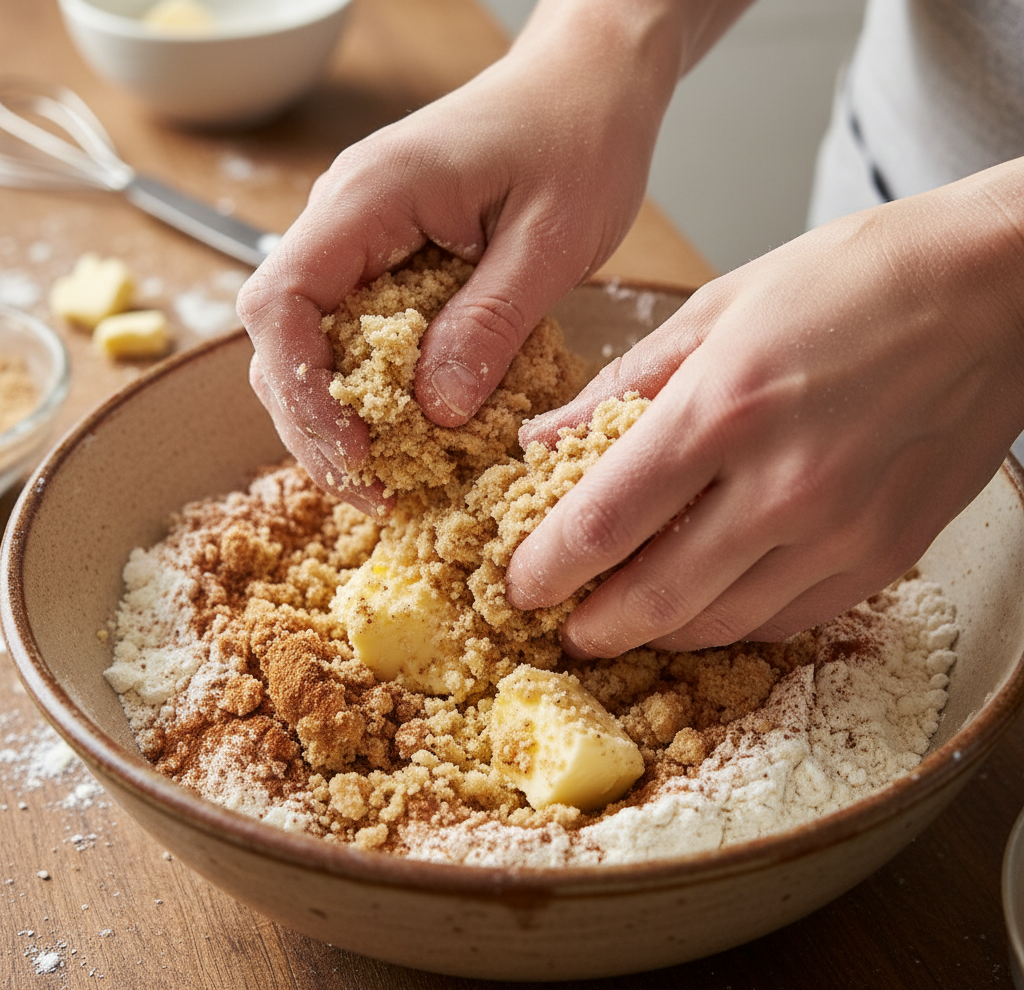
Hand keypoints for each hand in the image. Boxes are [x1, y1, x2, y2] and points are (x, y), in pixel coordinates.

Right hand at [236, 1, 685, 509]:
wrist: (587, 81)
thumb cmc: (579, 137)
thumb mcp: (550, 241)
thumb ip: (490, 323)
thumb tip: (435, 412)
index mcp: (369, 198)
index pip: (281, 302)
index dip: (302, 390)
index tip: (359, 453)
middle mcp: (344, 216)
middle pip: (280, 338)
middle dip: (317, 426)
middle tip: (376, 493)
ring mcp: (360, 237)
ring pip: (310, 342)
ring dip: (340, 417)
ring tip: (388, 480)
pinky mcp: (386, 257)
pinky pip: (352, 332)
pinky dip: (371, 390)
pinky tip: (407, 433)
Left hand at [507, 163, 1023, 654]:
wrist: (996, 289)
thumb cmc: (853, 281)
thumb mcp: (717, 309)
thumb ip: (620, 386)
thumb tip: (544, 441)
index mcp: (723, 409)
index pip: (603, 524)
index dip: (545, 569)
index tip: (520, 583)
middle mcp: (782, 485)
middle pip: (653, 599)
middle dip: (591, 625)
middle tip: (563, 623)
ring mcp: (840, 532)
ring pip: (719, 625)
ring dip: (656, 633)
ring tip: (624, 619)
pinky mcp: (884, 556)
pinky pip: (785, 621)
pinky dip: (729, 625)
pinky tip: (702, 606)